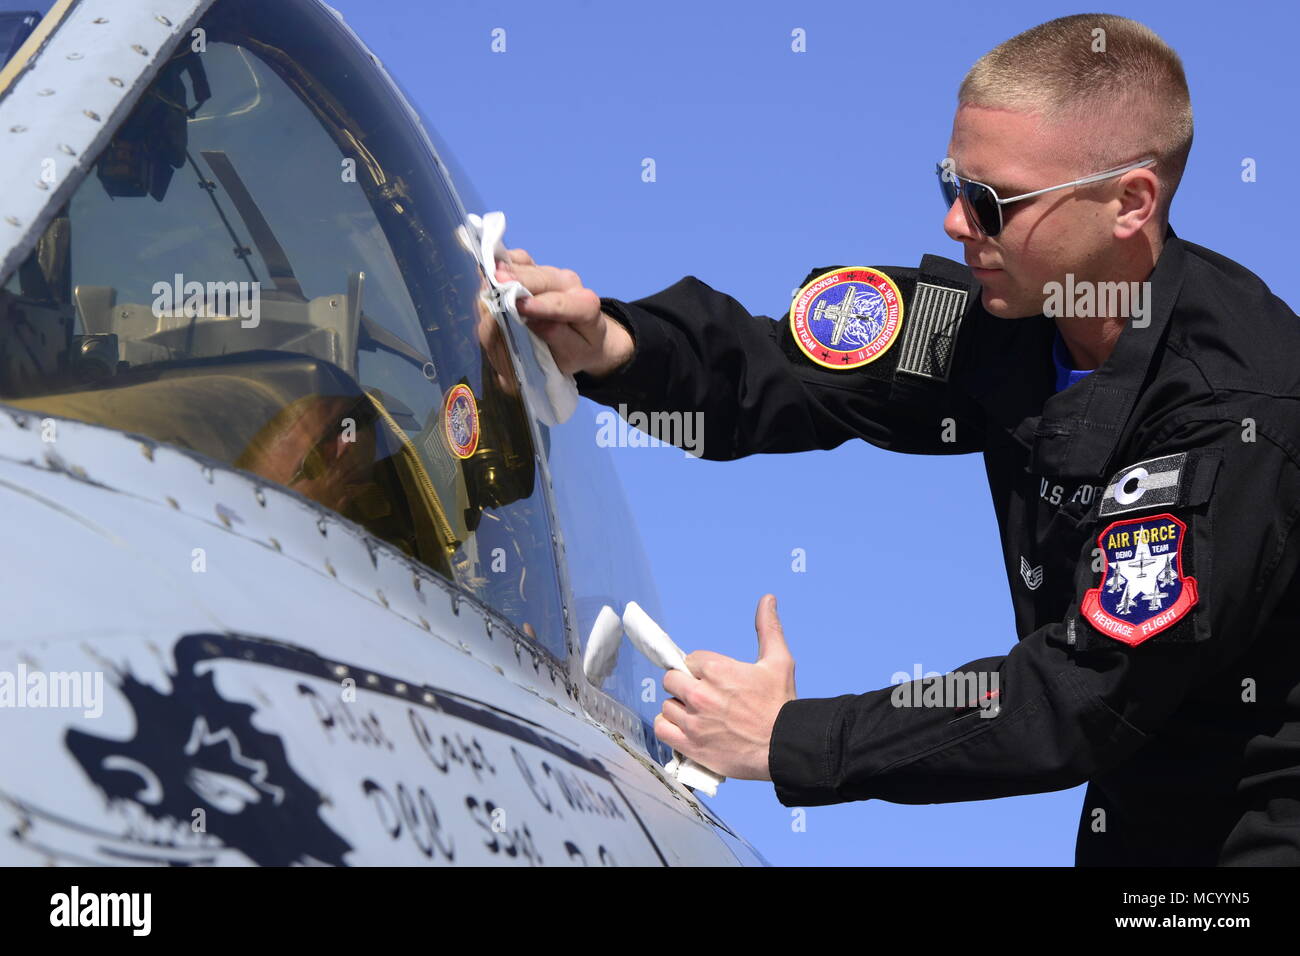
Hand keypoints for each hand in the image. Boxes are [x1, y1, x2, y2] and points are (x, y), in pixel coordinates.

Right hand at [494, 248, 634, 377]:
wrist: (584, 336)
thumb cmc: (578, 349)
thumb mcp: (574, 353)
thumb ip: (558, 338)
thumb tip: (534, 323)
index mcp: (585, 306)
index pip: (561, 304)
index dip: (540, 305)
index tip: (521, 306)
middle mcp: (569, 283)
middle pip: (540, 279)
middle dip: (518, 281)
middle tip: (495, 282)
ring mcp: (552, 272)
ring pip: (527, 267)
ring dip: (506, 273)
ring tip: (489, 277)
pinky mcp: (537, 268)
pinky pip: (519, 259)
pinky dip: (504, 262)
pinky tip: (491, 268)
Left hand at [655, 594, 796, 780]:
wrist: (786, 747)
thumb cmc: (782, 706)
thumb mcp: (779, 661)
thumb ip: (768, 628)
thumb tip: (767, 600)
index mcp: (717, 670)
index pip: (690, 660)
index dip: (701, 668)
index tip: (713, 679)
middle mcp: (700, 694)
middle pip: (671, 679)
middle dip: (685, 684)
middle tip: (703, 694)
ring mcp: (693, 721)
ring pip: (666, 705)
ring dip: (679, 707)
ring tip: (698, 714)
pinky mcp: (691, 745)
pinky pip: (662, 729)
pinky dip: (669, 728)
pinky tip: (684, 727)